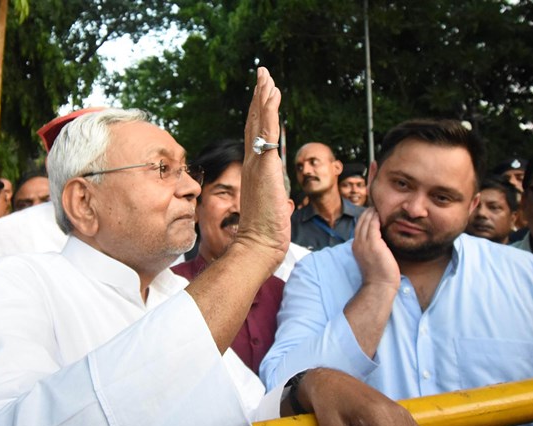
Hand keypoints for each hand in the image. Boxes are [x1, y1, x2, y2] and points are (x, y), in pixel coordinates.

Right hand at [236, 67, 289, 268]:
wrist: (258, 244)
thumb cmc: (265, 232)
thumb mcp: (271, 206)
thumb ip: (273, 195)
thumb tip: (281, 199)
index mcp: (253, 171)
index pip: (254, 136)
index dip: (258, 114)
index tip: (261, 95)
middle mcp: (252, 163)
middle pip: (254, 123)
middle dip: (259, 97)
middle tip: (262, 75)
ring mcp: (257, 164)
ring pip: (259, 122)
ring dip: (263, 97)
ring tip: (267, 77)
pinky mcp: (266, 166)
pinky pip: (268, 132)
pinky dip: (269, 110)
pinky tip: (272, 93)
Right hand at [352, 207, 399, 291]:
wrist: (379, 286)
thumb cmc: (379, 275)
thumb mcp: (373, 258)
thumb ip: (374, 247)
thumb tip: (381, 240)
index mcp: (357, 247)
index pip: (359, 228)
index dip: (364, 218)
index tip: (371, 211)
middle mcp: (358, 244)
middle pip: (360, 222)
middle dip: (367, 212)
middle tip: (375, 204)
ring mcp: (365, 244)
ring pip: (366, 222)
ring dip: (371, 212)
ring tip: (377, 205)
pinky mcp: (374, 244)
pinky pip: (373, 226)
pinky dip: (376, 218)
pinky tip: (380, 213)